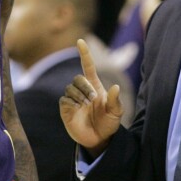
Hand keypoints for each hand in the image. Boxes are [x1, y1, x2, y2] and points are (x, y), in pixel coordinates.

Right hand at [59, 39, 123, 154]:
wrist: (99, 139)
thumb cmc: (109, 123)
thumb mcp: (116, 112)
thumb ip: (115, 100)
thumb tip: (114, 87)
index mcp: (95, 86)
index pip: (87, 66)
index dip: (84, 54)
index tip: (80, 41)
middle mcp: (83, 91)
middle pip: (77, 78)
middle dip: (85, 86)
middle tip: (93, 99)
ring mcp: (74, 100)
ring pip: (70, 88)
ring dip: (79, 96)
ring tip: (86, 106)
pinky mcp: (66, 110)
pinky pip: (64, 100)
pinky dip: (71, 103)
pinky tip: (78, 110)